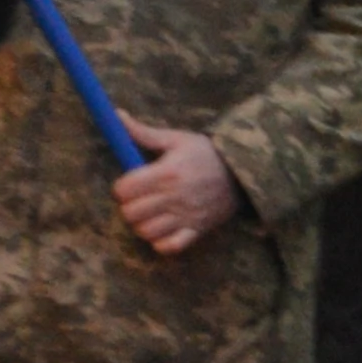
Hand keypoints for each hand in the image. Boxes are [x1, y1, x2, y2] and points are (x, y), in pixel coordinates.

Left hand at [110, 124, 242, 256]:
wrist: (244, 172)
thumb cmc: (206, 154)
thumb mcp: (177, 139)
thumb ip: (144, 132)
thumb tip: (118, 115)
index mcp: (167, 172)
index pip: (124, 190)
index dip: (121, 188)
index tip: (129, 184)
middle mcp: (175, 197)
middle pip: (131, 213)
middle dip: (129, 207)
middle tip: (138, 200)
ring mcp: (186, 216)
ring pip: (146, 232)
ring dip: (143, 224)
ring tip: (150, 214)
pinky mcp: (196, 231)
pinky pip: (169, 247)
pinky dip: (161, 242)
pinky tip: (163, 230)